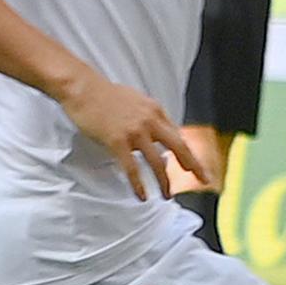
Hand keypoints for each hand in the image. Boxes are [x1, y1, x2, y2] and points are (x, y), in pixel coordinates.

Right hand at [57, 72, 195, 200]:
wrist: (83, 88)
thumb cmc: (105, 94)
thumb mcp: (135, 100)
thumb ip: (148, 115)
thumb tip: (156, 131)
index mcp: (155, 109)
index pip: (176, 134)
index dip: (185, 151)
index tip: (191, 163)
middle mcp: (150, 120)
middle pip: (178, 146)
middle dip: (193, 165)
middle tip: (202, 178)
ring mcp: (135, 132)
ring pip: (157, 162)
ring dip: (165, 181)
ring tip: (167, 195)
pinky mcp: (118, 142)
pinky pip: (132, 168)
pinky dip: (139, 184)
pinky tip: (143, 195)